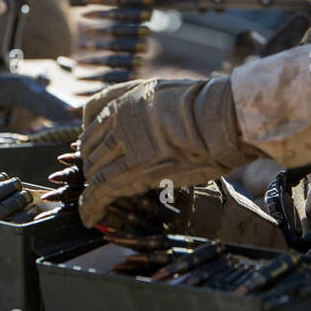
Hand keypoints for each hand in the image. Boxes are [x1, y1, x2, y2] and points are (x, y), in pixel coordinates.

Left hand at [77, 76, 253, 227]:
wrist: (221, 119)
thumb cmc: (209, 108)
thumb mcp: (172, 93)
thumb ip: (152, 103)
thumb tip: (155, 117)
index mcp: (128, 95)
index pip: (92, 114)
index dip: (90, 133)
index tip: (95, 145)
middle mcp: (119, 116)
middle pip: (89, 143)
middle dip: (90, 161)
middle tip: (95, 176)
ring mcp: (123, 141)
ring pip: (93, 167)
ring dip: (91, 185)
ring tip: (92, 200)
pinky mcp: (132, 168)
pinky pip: (101, 189)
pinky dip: (91, 205)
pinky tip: (89, 217)